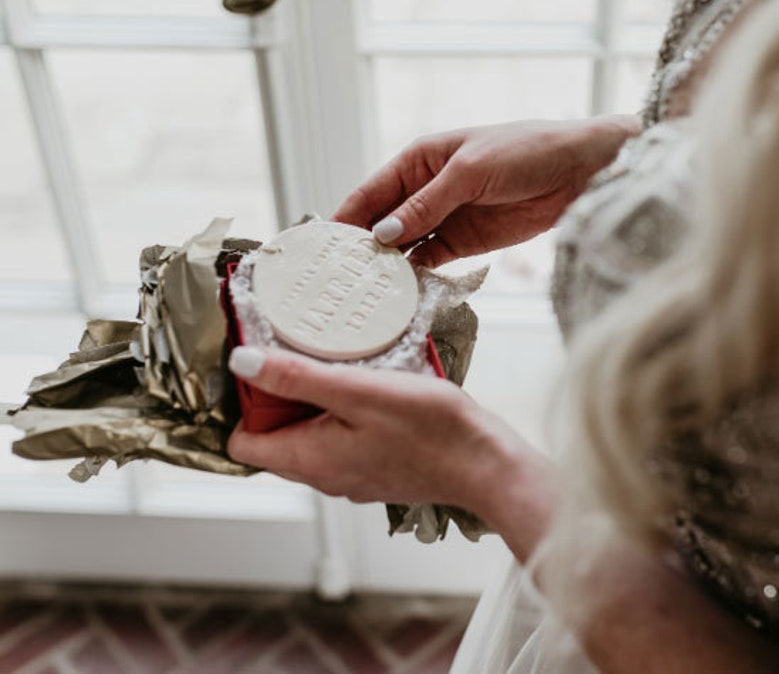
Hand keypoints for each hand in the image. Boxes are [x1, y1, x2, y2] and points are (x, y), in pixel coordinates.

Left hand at [227, 345, 553, 558]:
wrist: (484, 463)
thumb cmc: (430, 429)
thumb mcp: (358, 391)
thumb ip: (298, 378)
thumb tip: (242, 362)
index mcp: (309, 459)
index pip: (242, 442)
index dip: (243, 402)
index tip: (261, 365)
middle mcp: (322, 475)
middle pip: (273, 435)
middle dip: (277, 396)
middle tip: (300, 355)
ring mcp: (348, 473)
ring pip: (306, 434)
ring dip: (311, 400)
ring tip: (334, 365)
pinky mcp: (371, 466)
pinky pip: (336, 437)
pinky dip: (339, 412)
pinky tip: (364, 386)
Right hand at [333, 116, 639, 266]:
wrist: (578, 170)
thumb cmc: (524, 150)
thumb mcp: (468, 172)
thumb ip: (424, 206)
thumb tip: (382, 236)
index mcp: (418, 161)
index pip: (370, 193)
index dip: (345, 219)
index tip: (322, 247)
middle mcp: (423, 191)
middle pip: (381, 223)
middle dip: (361, 248)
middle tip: (337, 279)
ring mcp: (442, 219)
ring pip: (403, 247)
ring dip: (386, 267)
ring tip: (363, 292)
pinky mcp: (463, 243)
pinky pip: (429, 261)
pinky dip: (415, 277)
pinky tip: (400, 293)